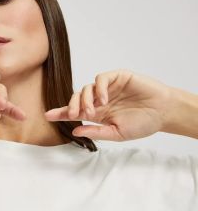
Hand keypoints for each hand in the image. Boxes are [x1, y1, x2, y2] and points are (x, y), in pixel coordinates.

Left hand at [44, 69, 172, 141]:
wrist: (163, 113)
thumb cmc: (142, 124)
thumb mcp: (116, 133)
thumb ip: (96, 132)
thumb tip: (75, 131)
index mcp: (98, 114)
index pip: (75, 112)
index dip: (60, 112)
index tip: (47, 116)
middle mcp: (100, 100)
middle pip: (76, 99)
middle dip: (70, 106)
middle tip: (72, 115)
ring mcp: (108, 88)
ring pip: (86, 88)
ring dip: (84, 100)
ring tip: (92, 112)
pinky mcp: (118, 77)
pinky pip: (101, 79)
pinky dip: (98, 88)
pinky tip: (103, 100)